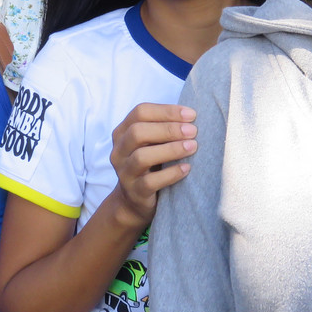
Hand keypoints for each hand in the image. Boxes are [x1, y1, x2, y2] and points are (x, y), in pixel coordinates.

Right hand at [108, 102, 196, 229]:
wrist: (135, 201)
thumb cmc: (151, 164)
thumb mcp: (152, 143)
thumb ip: (163, 128)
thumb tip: (191, 117)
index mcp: (122, 132)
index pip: (140, 112)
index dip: (166, 111)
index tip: (191, 114)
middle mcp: (119, 151)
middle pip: (138, 132)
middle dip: (168, 129)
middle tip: (193, 131)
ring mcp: (124, 172)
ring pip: (142, 157)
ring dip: (171, 150)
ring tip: (192, 147)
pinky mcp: (134, 192)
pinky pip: (150, 182)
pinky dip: (171, 173)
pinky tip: (187, 168)